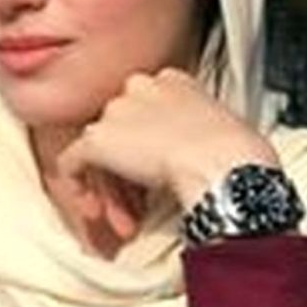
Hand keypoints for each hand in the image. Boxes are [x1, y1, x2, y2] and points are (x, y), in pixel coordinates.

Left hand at [57, 68, 279, 237]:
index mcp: (172, 82)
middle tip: (138, 210)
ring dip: (112, 193)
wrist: (223, 162)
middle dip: (128, 178)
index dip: (149, 153)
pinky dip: (80, 189)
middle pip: (122, 135)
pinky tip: (94, 211)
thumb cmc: (234, 155)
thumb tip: (186, 159)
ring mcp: (117, 111)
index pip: (147, 115)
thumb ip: (194, 135)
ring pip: (101, 153)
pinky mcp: (98, 138)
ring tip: (125, 224)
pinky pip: (72, 163)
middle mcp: (140, 88)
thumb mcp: (219, 132)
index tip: (156, 181)